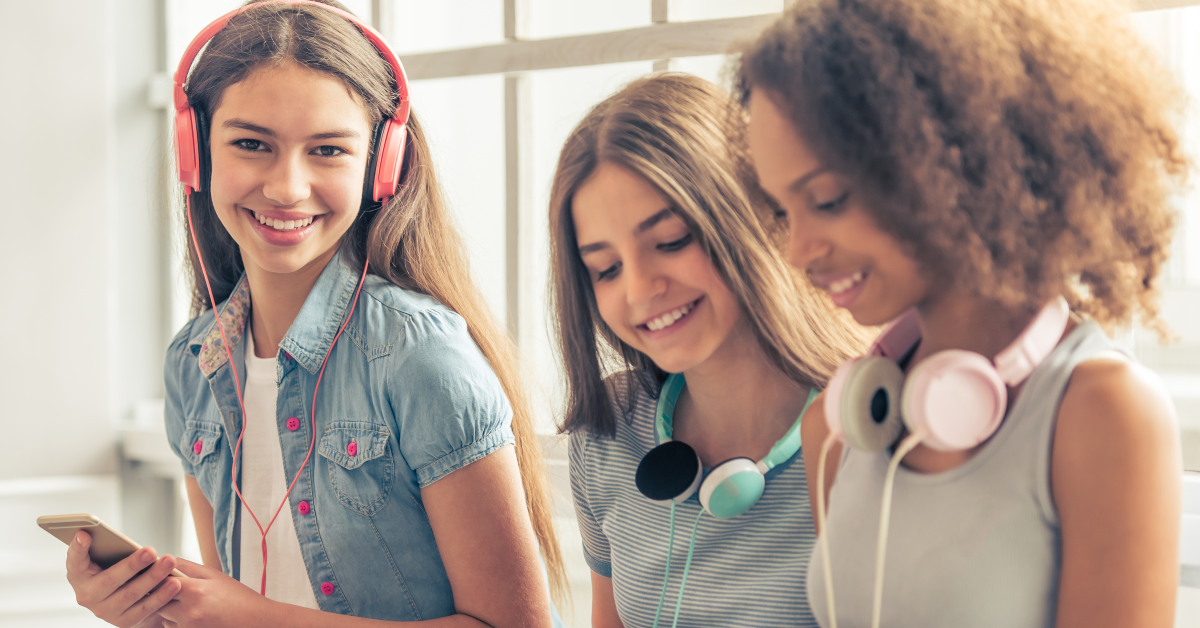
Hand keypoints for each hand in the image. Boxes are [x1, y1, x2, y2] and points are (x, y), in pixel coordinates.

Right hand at [66, 531, 181, 627]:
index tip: (84, 533)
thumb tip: (106, 532)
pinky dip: (161, 595)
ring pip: (130, 594)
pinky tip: (174, 583)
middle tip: (151, 551)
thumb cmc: (118, 571)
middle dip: (132, 564)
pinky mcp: (123, 622)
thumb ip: (107, 546)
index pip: (75, 562)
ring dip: (152, 577)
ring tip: (169, 562)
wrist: (129, 603)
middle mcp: (87, 596)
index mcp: (79, 576)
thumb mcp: (108, 558)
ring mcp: (104, 611)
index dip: (77, 549)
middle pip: (110, 579)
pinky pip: (144, 608)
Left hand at [158, 558, 271, 627]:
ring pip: (164, 616)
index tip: (157, 574)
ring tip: (189, 602)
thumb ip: (187, 567)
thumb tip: (165, 560)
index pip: (160, 582)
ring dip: (169, 609)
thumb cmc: (238, 597)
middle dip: (162, 593)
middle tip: (174, 587)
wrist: (256, 621)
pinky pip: (172, 627)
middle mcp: (188, 611)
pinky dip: (177, 621)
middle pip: (158, 600)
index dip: (157, 577)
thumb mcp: (214, 575)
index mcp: (195, 590)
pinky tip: (194, 615)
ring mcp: (188, 627)